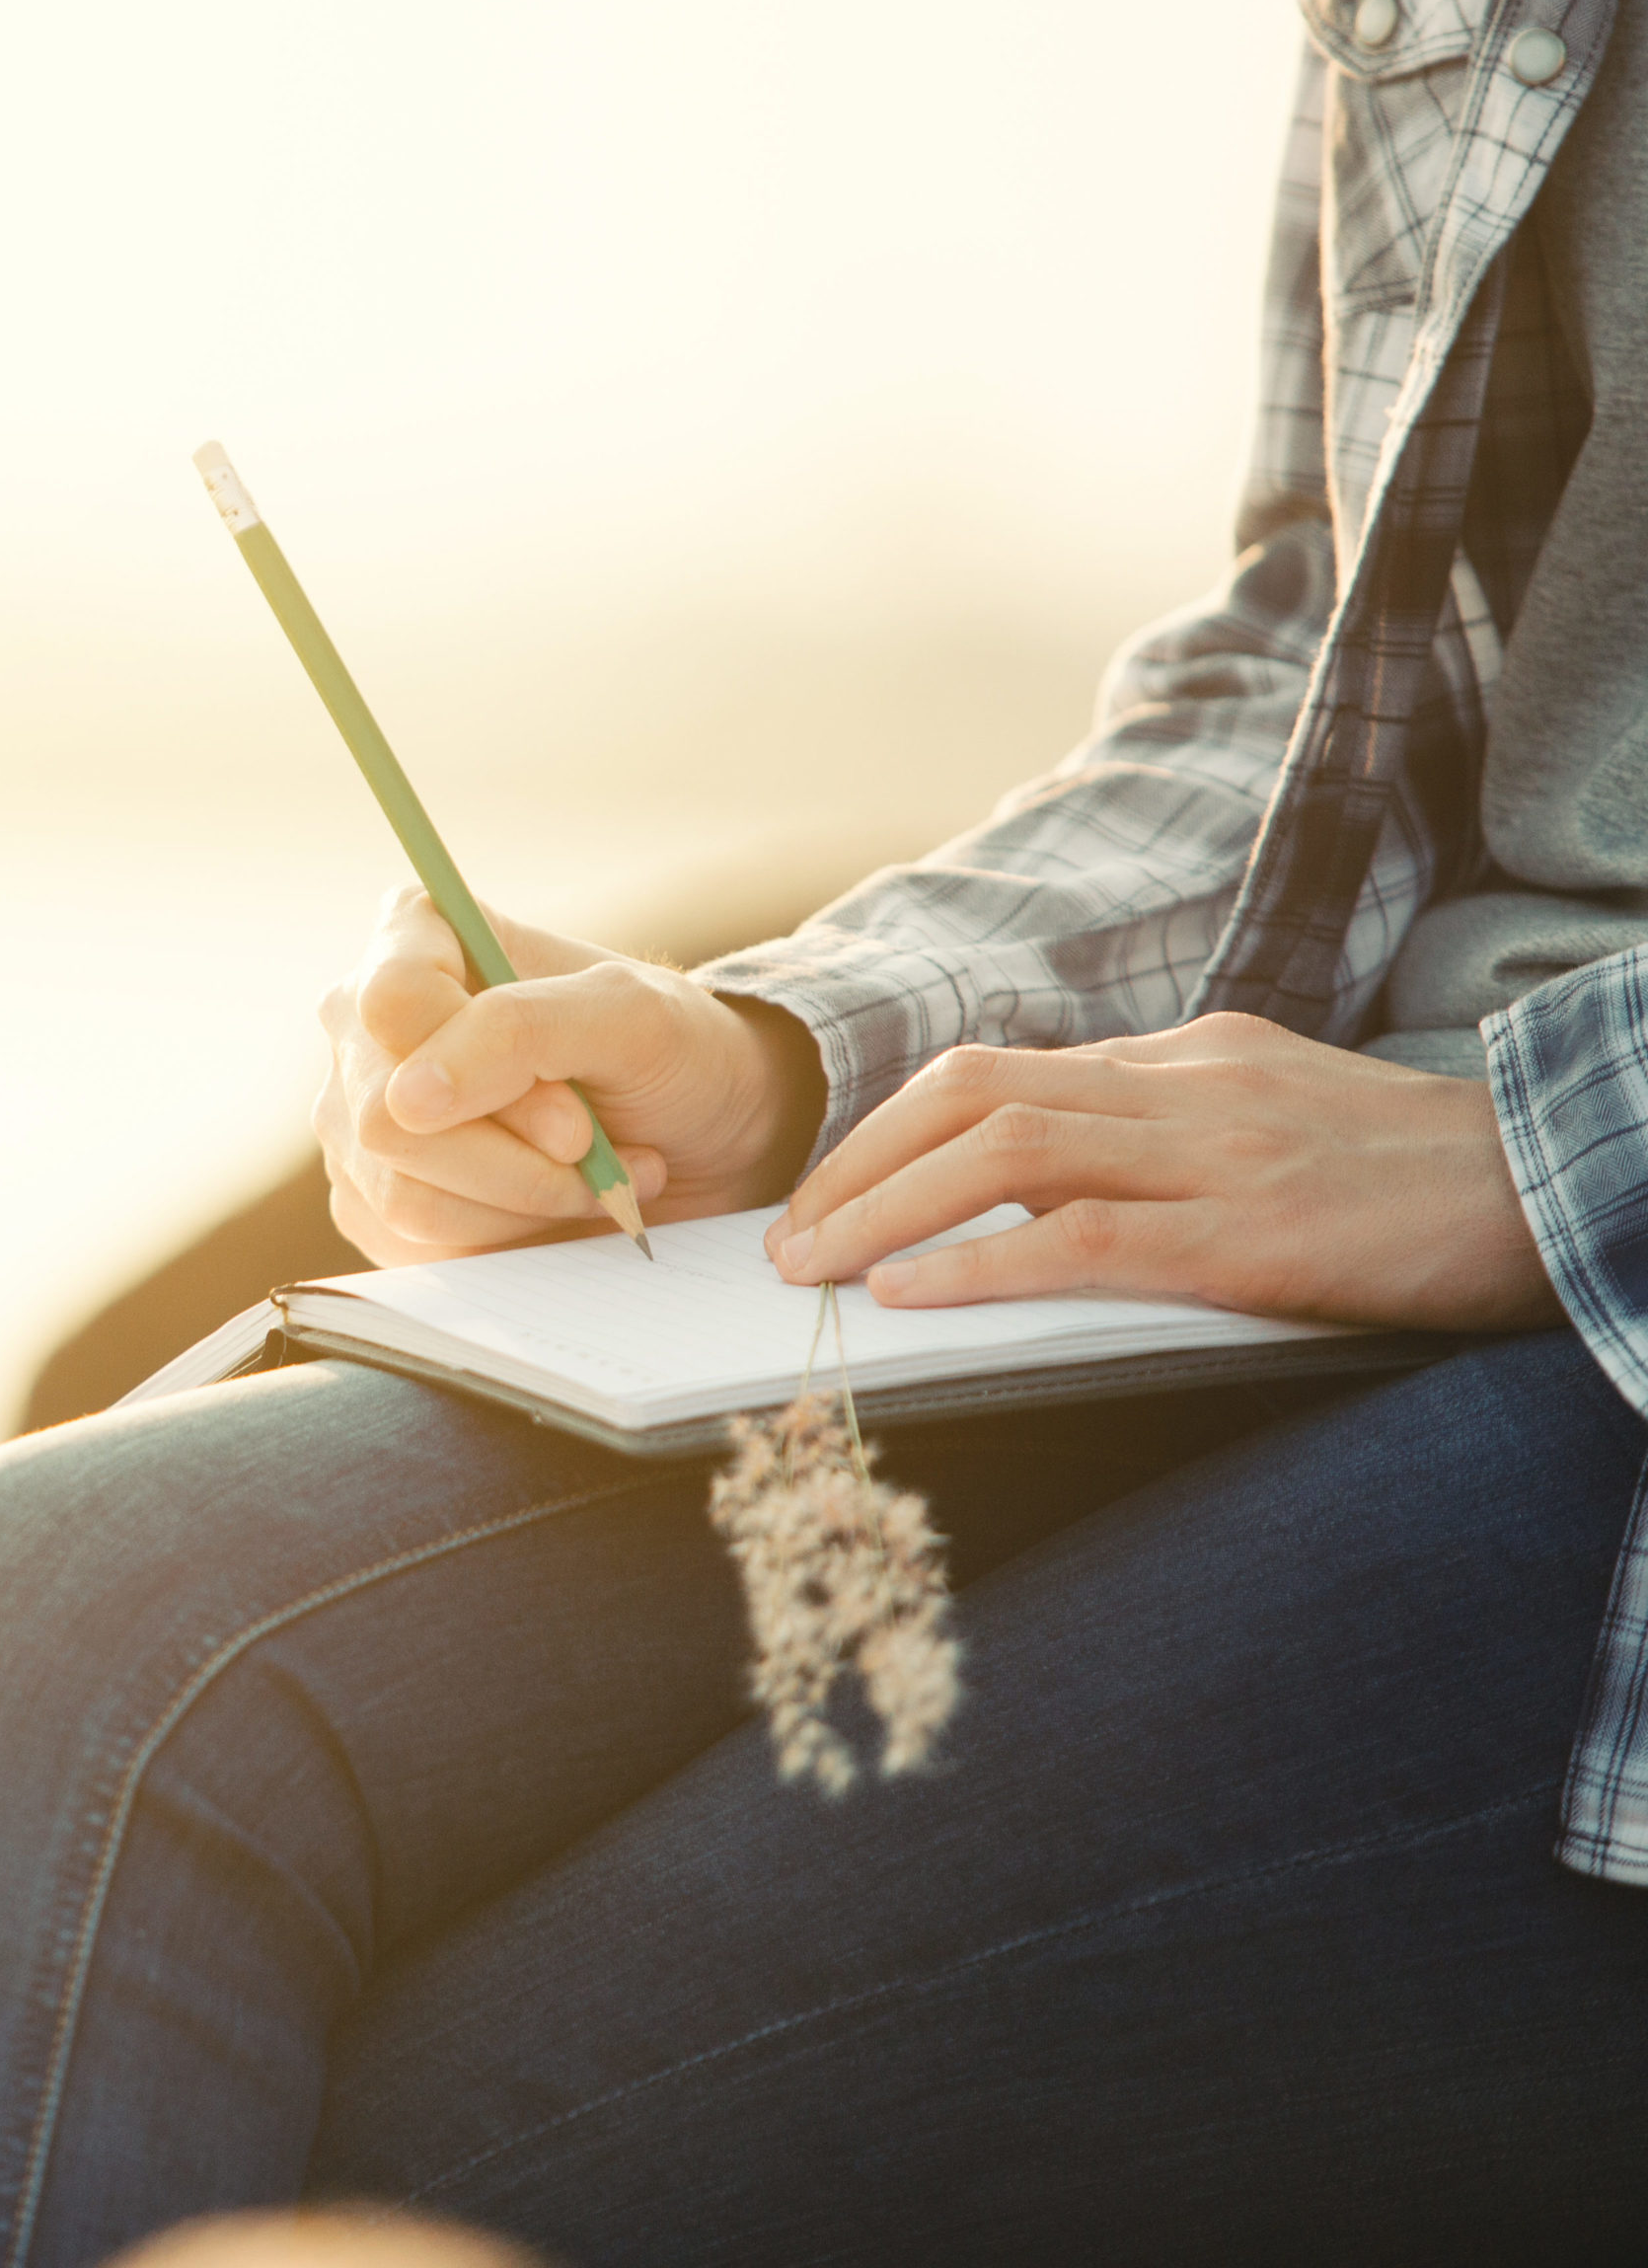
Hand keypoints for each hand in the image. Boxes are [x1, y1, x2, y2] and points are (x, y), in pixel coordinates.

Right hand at [316, 885, 823, 1266]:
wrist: (694, 1139)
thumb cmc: (672, 1054)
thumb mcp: (632, 1017)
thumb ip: (520, 1031)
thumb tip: (408, 1100)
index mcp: (417, 937)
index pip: (394, 1004)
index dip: (484, 1070)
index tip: (575, 1115)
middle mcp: (365, 1024)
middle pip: (387, 1116)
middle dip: (513, 1156)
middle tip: (593, 1146)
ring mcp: (358, 1115)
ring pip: (400, 1193)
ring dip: (521, 1201)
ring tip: (592, 1177)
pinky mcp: (373, 1198)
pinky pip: (408, 1244)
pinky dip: (502, 1239)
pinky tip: (551, 1208)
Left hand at [765, 1012, 1560, 1332]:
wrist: (1562, 1181)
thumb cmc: (1414, 1173)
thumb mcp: (1272, 1117)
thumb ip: (1162, 1130)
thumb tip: (1046, 1178)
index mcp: (1181, 1057)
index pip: (995, 1073)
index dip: (889, 1131)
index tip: (830, 1191)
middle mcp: (1182, 1085)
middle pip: (970, 1094)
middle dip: (858, 1164)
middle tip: (789, 1237)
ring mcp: (1215, 1153)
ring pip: (1004, 1154)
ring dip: (884, 1210)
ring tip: (815, 1269)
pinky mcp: (1251, 1234)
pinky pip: (1085, 1239)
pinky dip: (980, 1264)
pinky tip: (911, 1295)